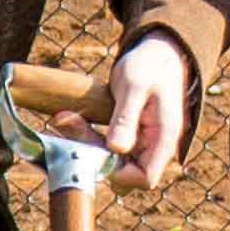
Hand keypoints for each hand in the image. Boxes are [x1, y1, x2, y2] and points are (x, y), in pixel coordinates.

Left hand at [50, 34, 193, 189]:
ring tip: (65, 119)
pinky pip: (107, 148)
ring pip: (111, 161)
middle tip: (67, 123)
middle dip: (92, 153)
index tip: (93, 152)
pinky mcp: (129, 138)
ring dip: (85, 144)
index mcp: (164, 138)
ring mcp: (142, 144)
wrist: (158, 53)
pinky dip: (87, 137)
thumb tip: (117, 149)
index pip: (145, 178)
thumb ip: (126, 119)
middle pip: (123, 172)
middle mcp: (155, 147)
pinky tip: (71, 120)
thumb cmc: (150, 66)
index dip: (118, 174)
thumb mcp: (135, 87)